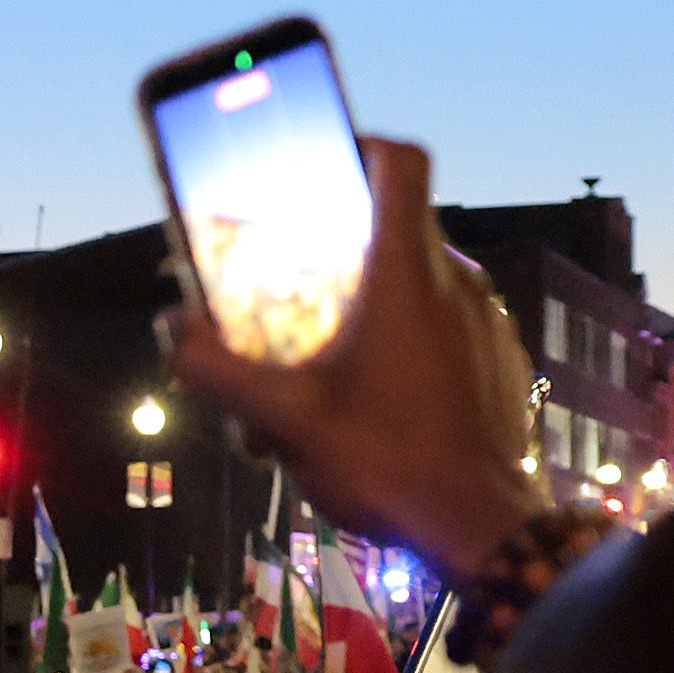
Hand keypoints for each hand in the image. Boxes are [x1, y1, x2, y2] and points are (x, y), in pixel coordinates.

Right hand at [159, 137, 542, 575]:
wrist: (481, 530)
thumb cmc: (385, 464)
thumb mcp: (281, 420)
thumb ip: (216, 369)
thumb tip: (172, 328)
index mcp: (405, 274)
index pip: (402, 162)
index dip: (362, 143)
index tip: (322, 163)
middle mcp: (455, 282)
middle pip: (400, 222)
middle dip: (344, 241)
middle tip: (297, 278)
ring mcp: (487, 319)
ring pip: (424, 277)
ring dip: (375, 295)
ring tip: (331, 350)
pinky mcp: (501, 358)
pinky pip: (451, 321)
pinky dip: (411, 335)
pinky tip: (379, 390)